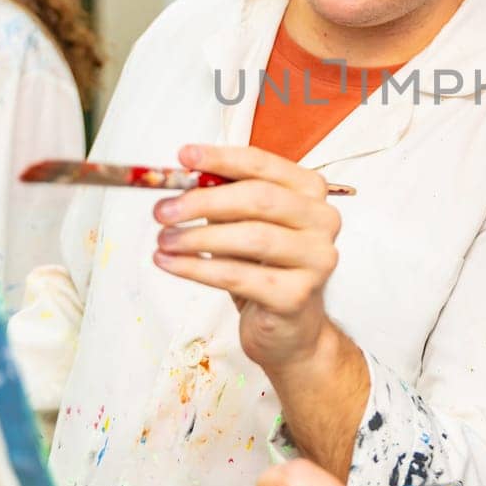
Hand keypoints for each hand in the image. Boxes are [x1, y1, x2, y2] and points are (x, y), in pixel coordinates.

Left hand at [153, 145, 342, 370]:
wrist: (289, 329)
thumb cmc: (265, 269)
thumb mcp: (244, 224)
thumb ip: (222, 198)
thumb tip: (181, 179)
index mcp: (310, 192)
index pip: (264, 165)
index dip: (222, 159)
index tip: (184, 156)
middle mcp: (322, 221)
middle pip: (260, 199)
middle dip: (204, 201)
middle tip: (163, 210)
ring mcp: (316, 259)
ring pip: (252, 238)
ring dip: (198, 237)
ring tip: (163, 240)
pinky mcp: (297, 295)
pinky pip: (239, 276)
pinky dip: (197, 268)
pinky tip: (171, 264)